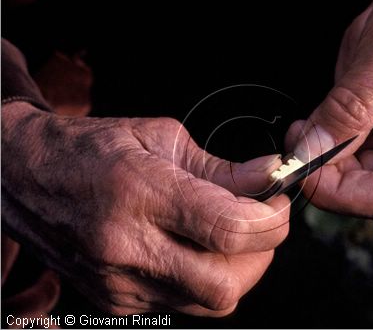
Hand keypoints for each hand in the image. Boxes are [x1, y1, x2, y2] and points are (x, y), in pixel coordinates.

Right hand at [1, 101, 289, 315]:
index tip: (278, 202)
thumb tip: (271, 176)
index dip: (271, 220)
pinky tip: (193, 249)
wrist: (26, 177)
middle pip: (225, 285)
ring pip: (209, 303)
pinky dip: (203, 279)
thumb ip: (222, 167)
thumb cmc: (94, 148)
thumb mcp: (160, 137)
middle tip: (261, 222)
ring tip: (229, 236)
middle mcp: (126, 247)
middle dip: (261, 255)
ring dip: (236, 270)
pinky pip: (182, 304)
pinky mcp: (115, 302)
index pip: (229, 229)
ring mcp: (118, 283)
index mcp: (140, 193)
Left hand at [287, 0, 372, 220]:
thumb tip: (311, 152)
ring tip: (306, 129)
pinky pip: (346, 157)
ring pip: (350, 178)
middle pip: (364, 192)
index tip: (303, 168)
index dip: (337, 191)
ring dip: (321, 159)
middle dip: (324, 172)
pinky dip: (324, 146)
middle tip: (297, 145)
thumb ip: (347, 110)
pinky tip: (317, 126)